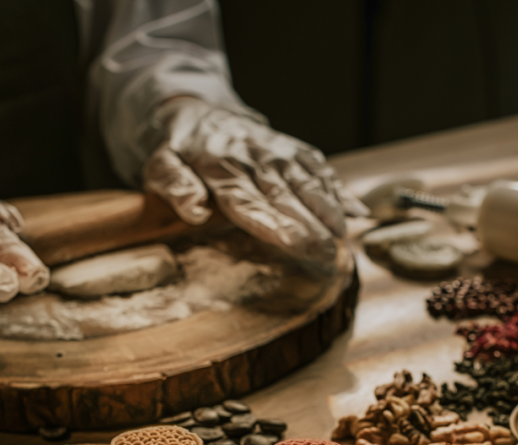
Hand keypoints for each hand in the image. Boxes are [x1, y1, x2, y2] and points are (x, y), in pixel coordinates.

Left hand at [142, 98, 367, 264]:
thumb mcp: (160, 166)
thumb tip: (194, 210)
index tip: (295, 243)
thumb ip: (174, 186)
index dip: (274, 224)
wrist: (202, 114)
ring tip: (344, 238)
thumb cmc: (181, 152)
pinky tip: (357, 212)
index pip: (250, 202)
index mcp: (221, 170)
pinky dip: (340, 190)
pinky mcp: (296, 152)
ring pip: (309, 183)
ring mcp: (280, 155)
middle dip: (310, 227)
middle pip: (286, 198)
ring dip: (329, 211)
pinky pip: (321, 170)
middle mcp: (256, 162)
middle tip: (329, 255)